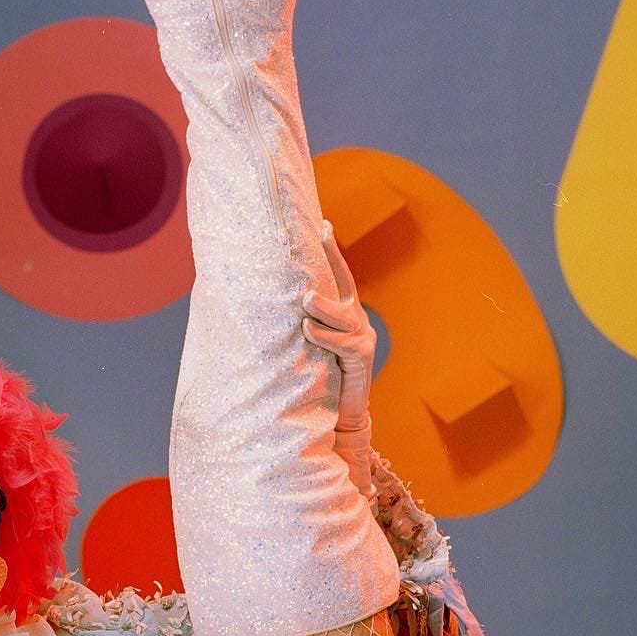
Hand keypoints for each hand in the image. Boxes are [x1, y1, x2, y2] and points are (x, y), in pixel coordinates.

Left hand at [302, 221, 375, 432]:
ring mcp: (363, 338)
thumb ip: (304, 321)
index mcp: (345, 312)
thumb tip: (273, 300)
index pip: (339, 276)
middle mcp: (357, 320)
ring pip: (342, 316)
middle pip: (346, 285)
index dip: (332, 251)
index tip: (323, 224)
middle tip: (320, 239)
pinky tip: (309, 332)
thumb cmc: (323, 374)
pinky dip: (325, 337)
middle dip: (334, 261)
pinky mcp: (362, 357)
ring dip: (322, 308)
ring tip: (306, 300)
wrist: (344, 411)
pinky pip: (343, 343)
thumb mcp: (312, 343)